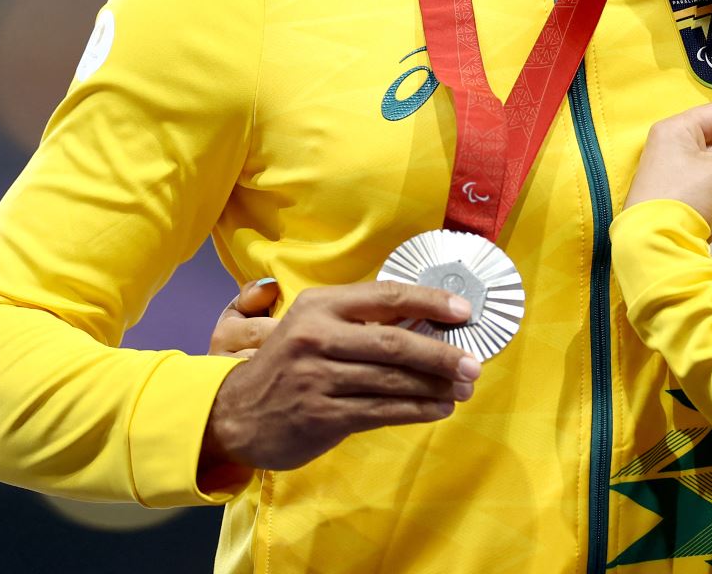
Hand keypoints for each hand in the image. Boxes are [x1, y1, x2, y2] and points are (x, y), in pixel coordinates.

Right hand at [199, 281, 479, 472]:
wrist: (238, 412)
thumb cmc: (290, 363)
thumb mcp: (315, 326)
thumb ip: (362, 321)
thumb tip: (430, 322)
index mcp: (321, 305)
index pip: (386, 295)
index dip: (430, 301)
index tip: (464, 311)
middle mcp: (317, 337)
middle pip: (394, 342)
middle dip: (441, 354)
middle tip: (474, 365)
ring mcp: (317, 378)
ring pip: (391, 381)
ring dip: (434, 387)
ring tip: (463, 390)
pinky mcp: (321, 415)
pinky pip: (380, 412)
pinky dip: (415, 411)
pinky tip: (438, 409)